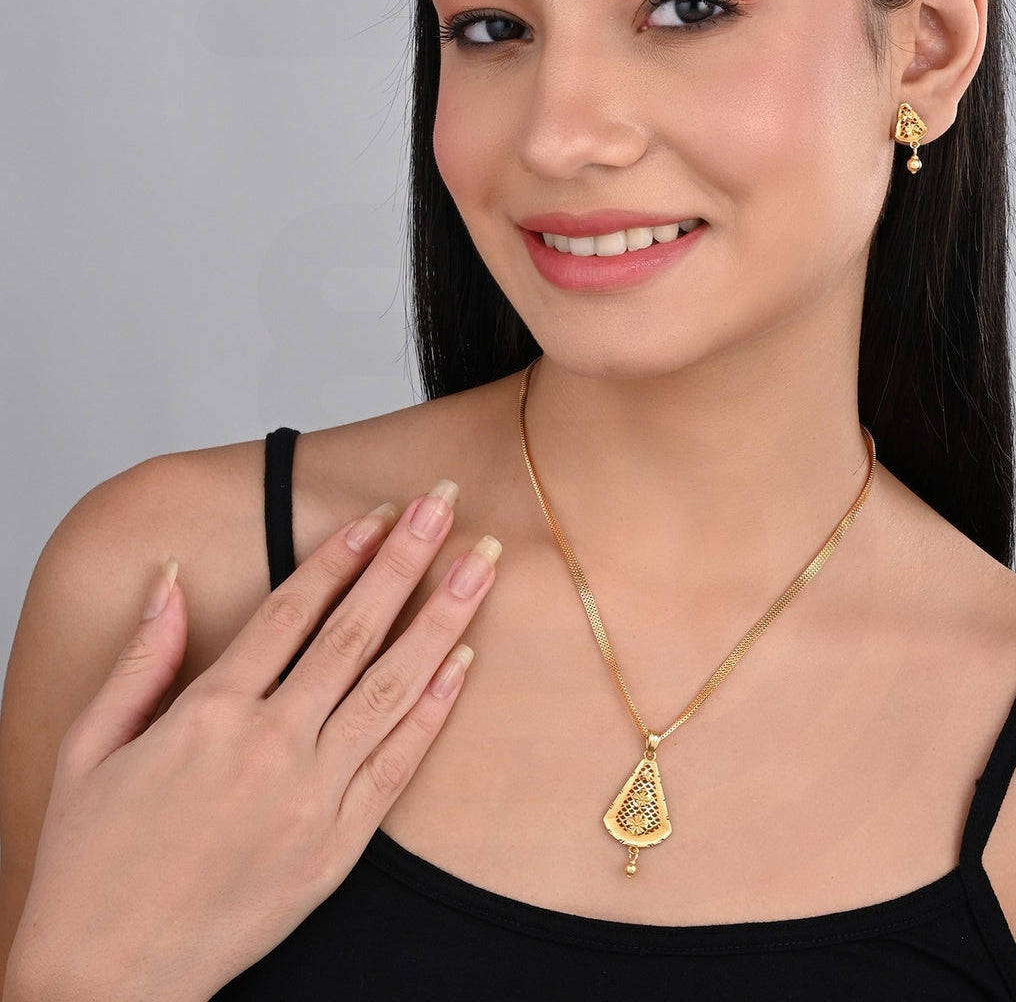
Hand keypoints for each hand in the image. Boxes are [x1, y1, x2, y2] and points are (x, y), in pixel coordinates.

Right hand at [4, 482, 497, 1001]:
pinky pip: (400, 764)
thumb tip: (173, 579)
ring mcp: (312, 797)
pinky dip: (437, 709)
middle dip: (409, 559)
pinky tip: (466, 659)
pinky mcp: (338, 847)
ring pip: (394, 687)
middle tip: (449, 504)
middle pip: (356, 632)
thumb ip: (141, 658)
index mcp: (208, 714)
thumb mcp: (90, 748)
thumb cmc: (90, 864)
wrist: (108, 982)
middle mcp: (270, 747)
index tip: (381, 514)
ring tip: (483, 564)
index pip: (293, 611)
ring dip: (444, 617)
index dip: (341, 555)